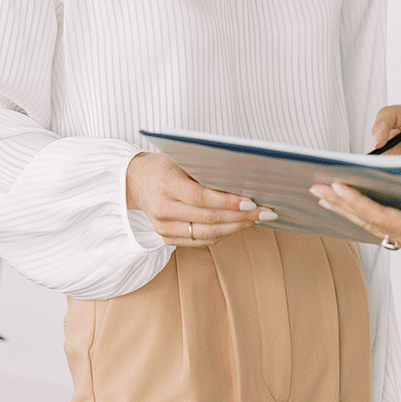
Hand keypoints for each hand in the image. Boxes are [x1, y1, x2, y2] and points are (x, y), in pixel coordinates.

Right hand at [125, 152, 266, 246]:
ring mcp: (163, 227)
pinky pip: (200, 241)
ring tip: (254, 220)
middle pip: (209, 219)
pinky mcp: (167, 238)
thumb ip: (206, 171)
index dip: (228, 202)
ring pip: (207, 234)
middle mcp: (163, 209)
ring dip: (235, 228)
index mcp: (166, 185)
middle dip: (241, 217)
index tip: (252, 202)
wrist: (136, 181)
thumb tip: (242, 181)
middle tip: (264, 213)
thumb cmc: (164, 166)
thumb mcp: (182, 160)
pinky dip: (222, 235)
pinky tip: (236, 226)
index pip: (202, 198)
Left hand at [312, 171, 400, 297]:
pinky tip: (350, 207)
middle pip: (370, 222)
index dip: (361, 203)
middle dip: (342, 205)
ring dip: (347, 210)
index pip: (386, 218)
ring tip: (323, 195)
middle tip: (316, 188)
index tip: (340, 188)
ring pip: (372, 225)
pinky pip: (382, 228)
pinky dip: (362, 216)